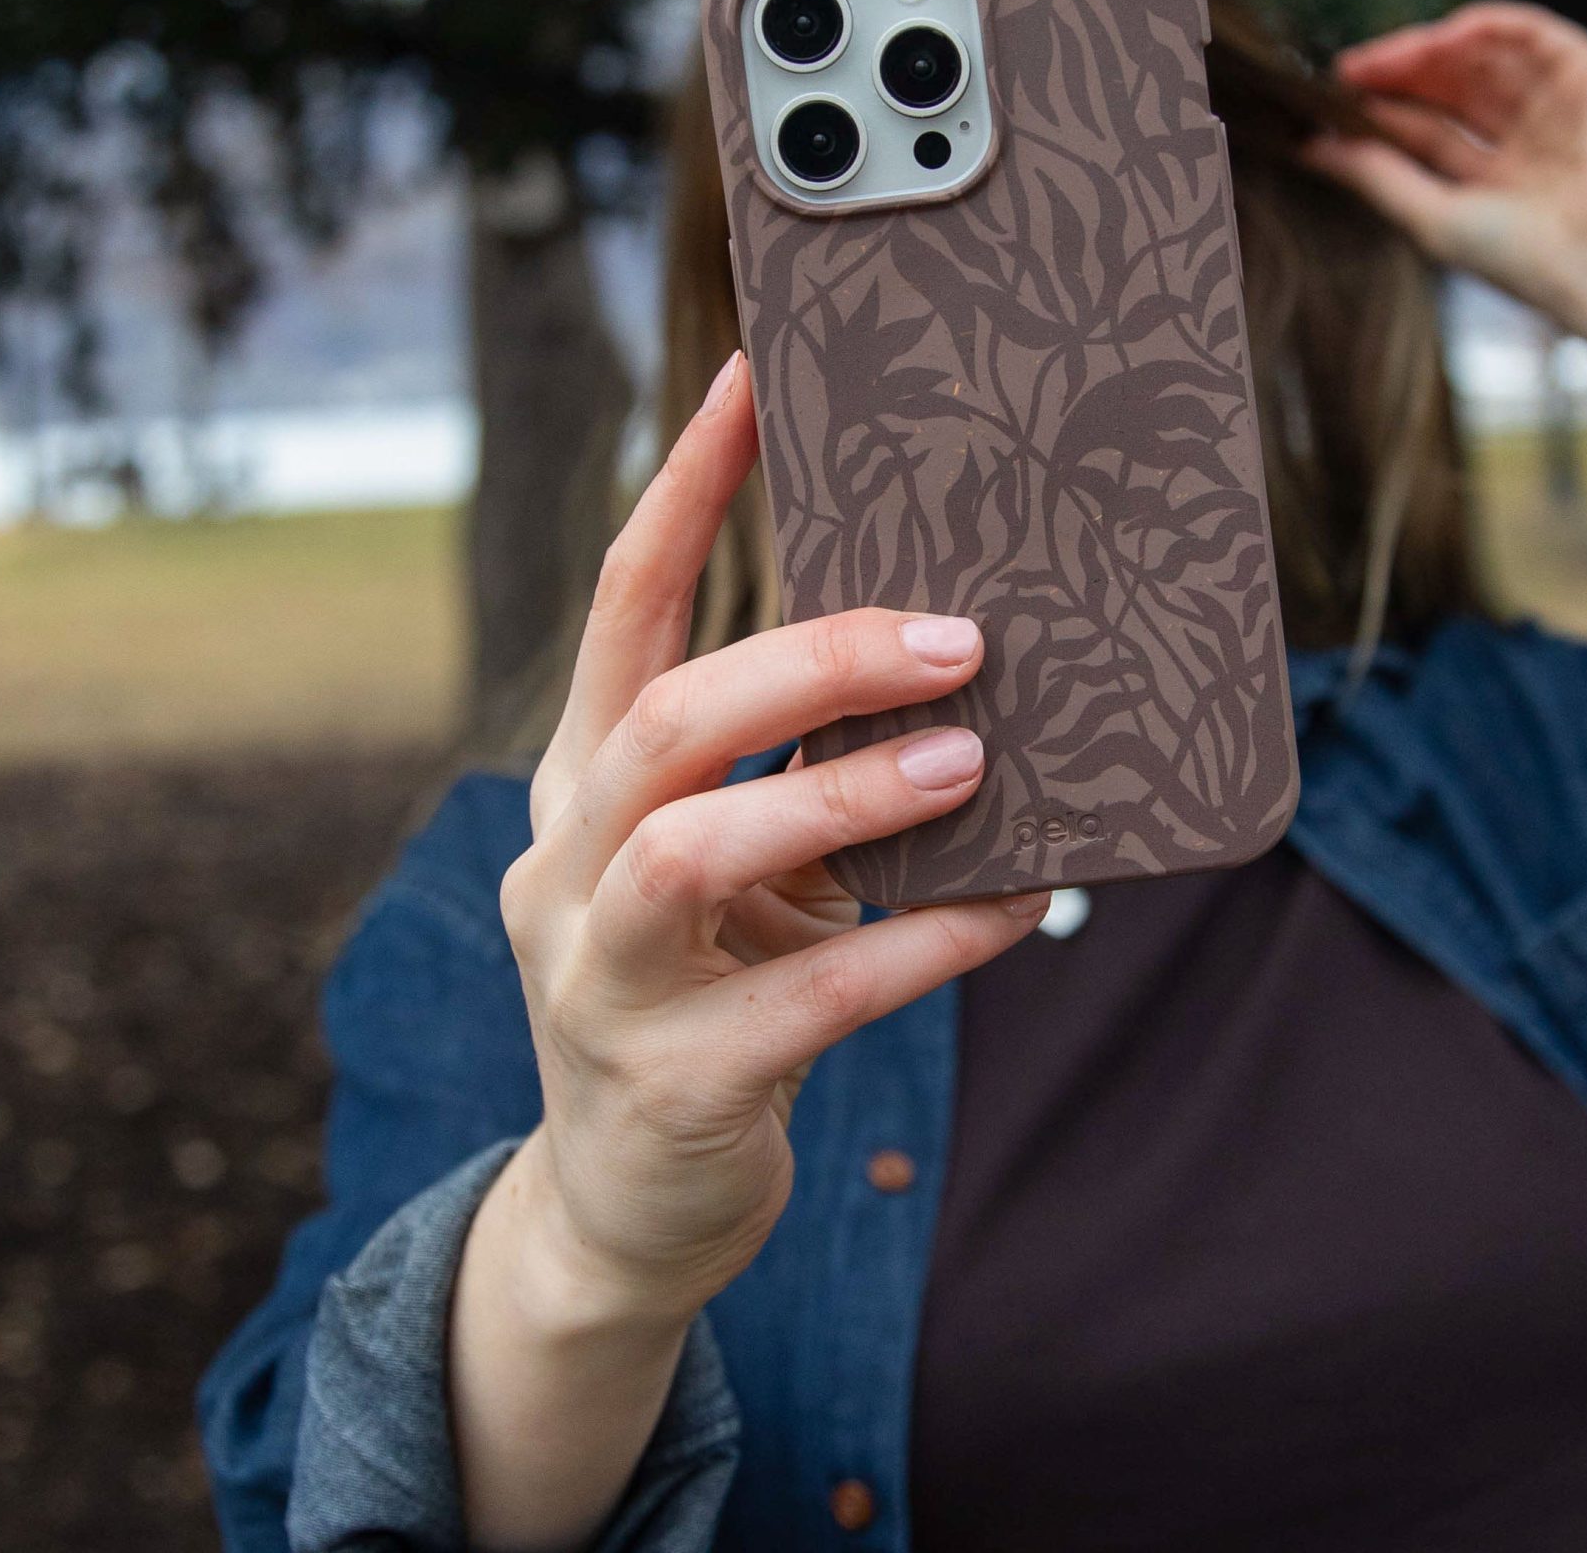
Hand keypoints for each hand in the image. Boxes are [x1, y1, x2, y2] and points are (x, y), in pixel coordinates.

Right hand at [495, 351, 1047, 1333]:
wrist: (627, 1209)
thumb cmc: (706, 987)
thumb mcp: (730, 864)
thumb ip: (795, 771)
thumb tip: (962, 658)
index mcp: (582, 784)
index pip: (623, 607)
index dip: (686, 491)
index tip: (751, 379)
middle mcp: (567, 865)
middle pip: (665, 722)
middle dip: (811, 661)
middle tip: (957, 639)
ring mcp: (602, 980)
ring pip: (700, 848)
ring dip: (849, 796)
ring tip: (971, 762)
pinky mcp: (675, 1081)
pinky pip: (814, 994)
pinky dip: (926, 940)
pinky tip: (1020, 906)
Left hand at [1306, 0, 1586, 330]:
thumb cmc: (1525, 257)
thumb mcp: (1431, 215)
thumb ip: (1373, 176)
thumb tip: (1309, 147)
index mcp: (1499, 179)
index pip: (1427, 129)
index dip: (1380, 109)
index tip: (1327, 99)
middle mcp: (1531, 139)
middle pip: (1450, 86)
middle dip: (1397, 73)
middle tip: (1346, 72)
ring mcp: (1562, 104)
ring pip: (1482, 56)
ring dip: (1427, 49)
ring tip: (1378, 59)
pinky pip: (1528, 32)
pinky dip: (1482, 27)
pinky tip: (1437, 38)